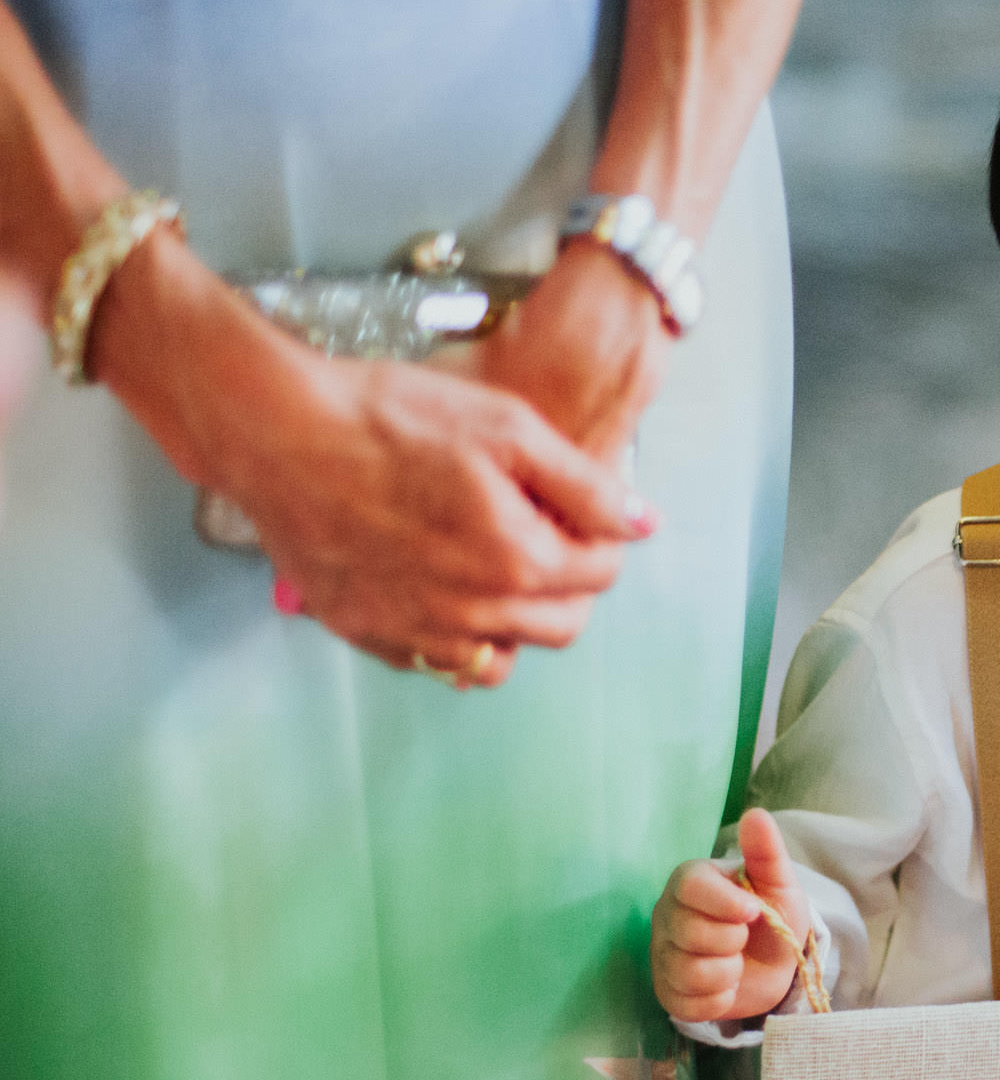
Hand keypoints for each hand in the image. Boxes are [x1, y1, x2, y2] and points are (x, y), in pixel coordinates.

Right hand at [89, 235, 654, 684]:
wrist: (276, 432)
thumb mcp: (508, 427)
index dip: (600, 539)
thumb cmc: (390, 417)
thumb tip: (643, 524)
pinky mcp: (369, 634)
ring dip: (514, 620)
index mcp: (518, 561)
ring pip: (501, 657)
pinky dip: (453, 637)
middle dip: (568, 585)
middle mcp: (473, 613)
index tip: (576, 513)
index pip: (600, 574)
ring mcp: (417, 632)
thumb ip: (585, 485)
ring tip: (492, 564)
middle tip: (540, 537)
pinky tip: (440, 586)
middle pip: (561, 625)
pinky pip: (436, 661)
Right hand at [650, 808, 814, 1027]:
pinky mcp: (667, 992)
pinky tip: (725, 986)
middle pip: (689, 932)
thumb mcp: (779, 882)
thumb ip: (766, 851)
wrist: (775, 963)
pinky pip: (686, 1004)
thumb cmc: (772, 915)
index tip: (754, 911)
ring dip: (728, 974)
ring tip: (736, 963)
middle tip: (744, 938)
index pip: (689, 886)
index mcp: (690, 881)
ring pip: (688, 972)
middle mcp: (667, 915)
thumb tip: (756, 814)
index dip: (726, 903)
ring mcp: (662, 955)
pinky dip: (717, 1000)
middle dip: (732, 941)